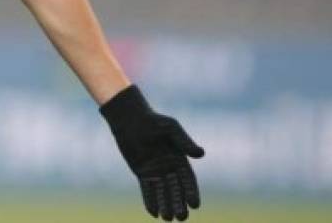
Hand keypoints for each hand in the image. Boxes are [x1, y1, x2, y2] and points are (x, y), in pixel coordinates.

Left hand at [100, 85, 204, 220]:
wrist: (130, 119)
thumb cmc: (153, 121)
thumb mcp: (170, 129)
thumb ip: (184, 141)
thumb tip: (201, 154)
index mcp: (180, 158)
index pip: (188, 179)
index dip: (191, 192)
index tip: (194, 205)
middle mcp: (169, 167)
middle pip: (176, 189)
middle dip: (179, 203)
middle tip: (182, 218)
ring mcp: (156, 171)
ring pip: (162, 192)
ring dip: (166, 205)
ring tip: (168, 219)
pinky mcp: (143, 172)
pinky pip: (148, 189)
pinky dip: (150, 201)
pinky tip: (153, 213)